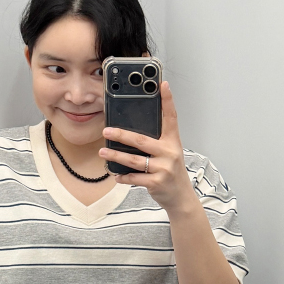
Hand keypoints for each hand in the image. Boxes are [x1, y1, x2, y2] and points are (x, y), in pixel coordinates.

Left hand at [100, 82, 196, 216]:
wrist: (181, 197)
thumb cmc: (171, 172)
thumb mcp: (169, 153)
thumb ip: (155, 142)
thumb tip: (128, 132)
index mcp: (172, 142)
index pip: (171, 117)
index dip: (168, 100)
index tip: (162, 85)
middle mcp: (170, 153)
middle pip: (142, 141)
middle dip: (122, 135)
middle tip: (106, 131)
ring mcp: (164, 168)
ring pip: (134, 160)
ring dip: (116, 157)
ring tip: (103, 153)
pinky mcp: (157, 182)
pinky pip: (135, 178)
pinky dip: (123, 177)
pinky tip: (116, 175)